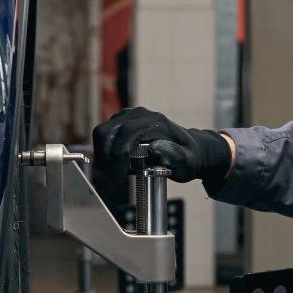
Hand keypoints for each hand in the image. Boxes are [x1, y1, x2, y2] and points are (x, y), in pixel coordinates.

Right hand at [91, 107, 232, 191]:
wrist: (191, 148)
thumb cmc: (189, 158)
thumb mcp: (188, 162)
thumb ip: (175, 155)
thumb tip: (154, 147)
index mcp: (155, 121)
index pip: (124, 135)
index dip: (117, 158)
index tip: (120, 177)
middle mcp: (139, 114)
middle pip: (106, 132)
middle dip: (105, 158)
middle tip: (114, 178)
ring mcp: (129, 115)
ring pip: (101, 133)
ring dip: (102, 156)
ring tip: (113, 174)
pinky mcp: (122, 121)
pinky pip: (104, 135)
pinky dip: (104, 152)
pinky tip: (114, 166)